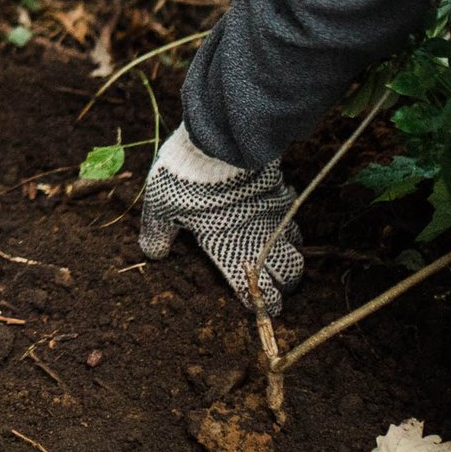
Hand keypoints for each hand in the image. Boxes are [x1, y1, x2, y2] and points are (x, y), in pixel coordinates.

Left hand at [136, 123, 303, 313]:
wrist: (217, 144)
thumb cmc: (186, 180)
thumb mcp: (160, 208)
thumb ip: (157, 234)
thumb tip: (153, 255)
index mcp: (229, 251)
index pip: (257, 291)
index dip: (266, 304)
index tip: (266, 307)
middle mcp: (258, 241)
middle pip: (289, 274)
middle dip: (286, 285)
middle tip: (277, 285)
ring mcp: (273, 218)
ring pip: (297, 249)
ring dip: (292, 258)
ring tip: (282, 260)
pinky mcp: (280, 195)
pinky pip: (294, 219)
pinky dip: (291, 228)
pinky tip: (281, 224)